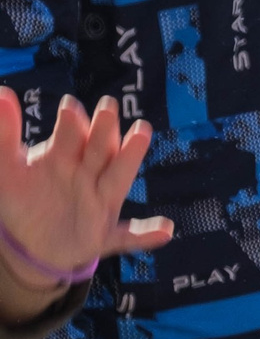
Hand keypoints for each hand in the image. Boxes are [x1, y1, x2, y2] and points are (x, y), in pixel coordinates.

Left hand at [0, 91, 160, 326]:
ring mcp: (100, 203)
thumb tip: (2, 94)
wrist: (31, 245)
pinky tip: (164, 231)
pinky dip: (147, 235)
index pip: (72, 137)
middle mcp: (89, 175)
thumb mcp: (7, 172)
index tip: (68, 109)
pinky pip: (128, 237)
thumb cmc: (24, 201)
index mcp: (66, 158)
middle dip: (103, 130)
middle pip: (98, 150)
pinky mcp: (104, 235)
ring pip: (117, 179)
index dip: (71, 124)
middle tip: (106, 108)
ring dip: (131, 158)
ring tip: (141, 134)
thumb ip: (4, 135)